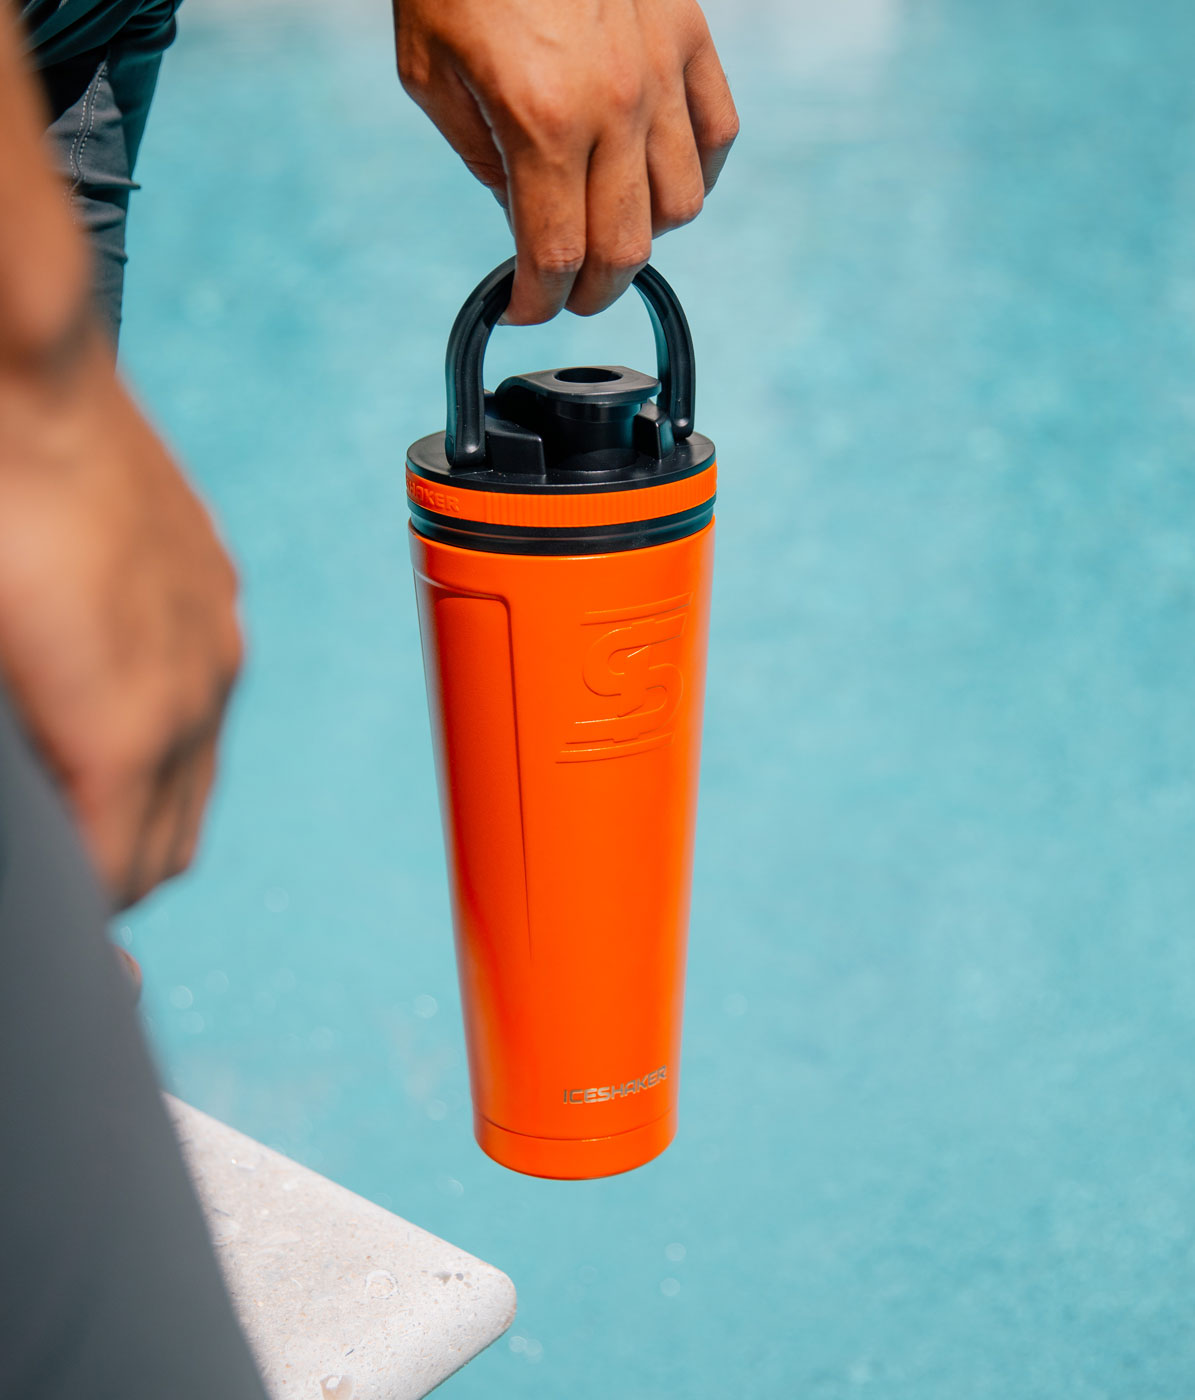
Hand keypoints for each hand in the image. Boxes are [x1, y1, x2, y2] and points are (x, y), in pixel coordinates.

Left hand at [0, 323, 242, 907]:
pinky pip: (206, 700)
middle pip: (173, 845)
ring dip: (148, 808)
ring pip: (200, 777)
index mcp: (131, 730)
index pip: (122, 875)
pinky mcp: (215, 592)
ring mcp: (217, 639)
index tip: (50, 913)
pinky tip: (112, 700)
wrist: (29, 373)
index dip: (80, 911)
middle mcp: (196, 695)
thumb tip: (35, 808)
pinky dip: (169, 734)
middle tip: (57, 868)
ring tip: (84, 795)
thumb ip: (19, 764)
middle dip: (117, 874)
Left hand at [395, 0, 738, 323]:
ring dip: (644, 239)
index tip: (524, 308)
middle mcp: (612, 106)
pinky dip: (694, 176)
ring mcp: (660, 71)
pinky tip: (658, 179)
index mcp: (538, 120)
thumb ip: (479, 157)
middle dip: (591, 291)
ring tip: (609, 232)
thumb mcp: (429, 72)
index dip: (538, 301)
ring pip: (681, 206)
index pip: (555, 255)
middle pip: (625, 249)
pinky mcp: (688, 36)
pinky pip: (716, 136)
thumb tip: (519, 213)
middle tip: (567, 294)